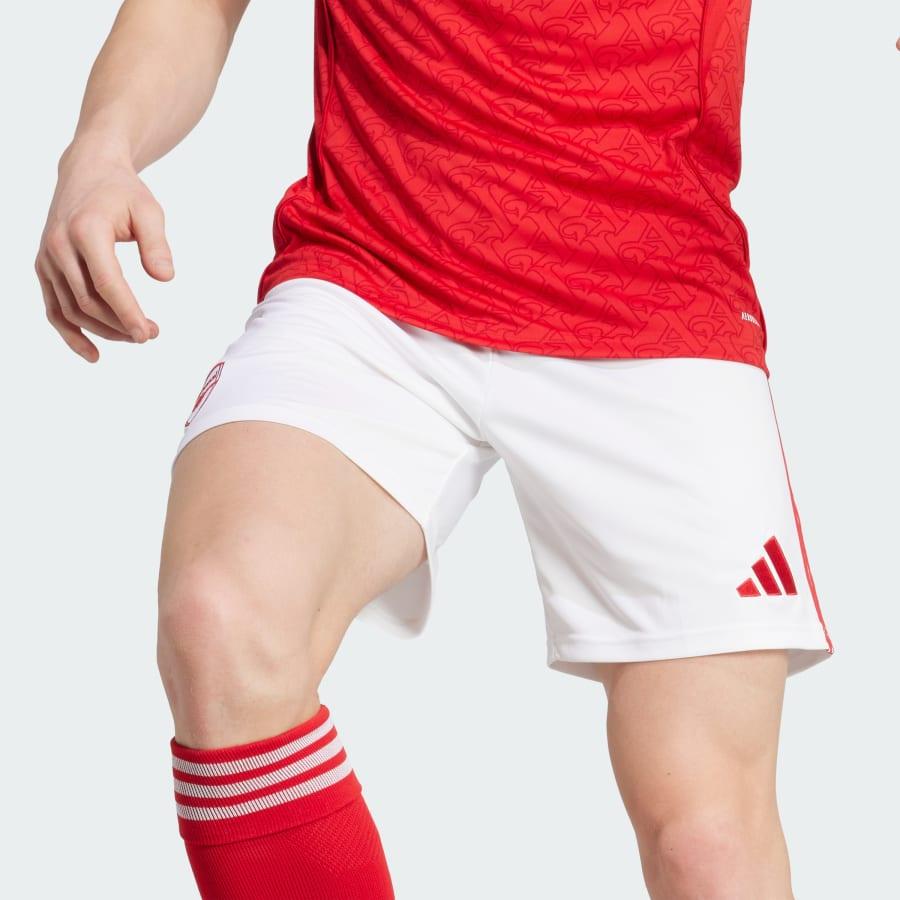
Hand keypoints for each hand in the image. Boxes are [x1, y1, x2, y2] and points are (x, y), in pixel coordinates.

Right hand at [35, 140, 173, 361]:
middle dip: (121, 325)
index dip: (127, 313)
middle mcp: (59, 246)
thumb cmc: (122, 192)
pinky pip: (54, 308)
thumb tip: (165, 278)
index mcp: (86, 231)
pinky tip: (93, 353)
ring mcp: (47, 258)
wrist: (87, 171)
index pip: (106, 283)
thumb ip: (157, 245)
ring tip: (134, 338)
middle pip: (88, 302)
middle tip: (152, 334)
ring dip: (103, 331)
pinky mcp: (44, 267)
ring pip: (71, 310)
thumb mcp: (149, 211)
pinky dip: (70, 334)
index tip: (148, 333)